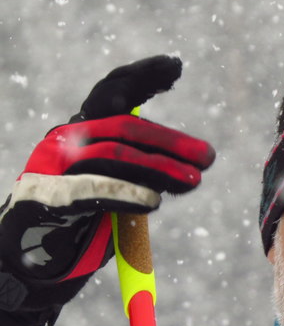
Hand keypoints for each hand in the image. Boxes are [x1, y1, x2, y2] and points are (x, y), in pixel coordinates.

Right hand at [0, 55, 214, 325]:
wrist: (33, 259)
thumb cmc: (82, 221)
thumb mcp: (116, 186)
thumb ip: (142, 169)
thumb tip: (190, 163)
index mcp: (84, 131)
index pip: (114, 92)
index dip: (145, 76)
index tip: (176, 66)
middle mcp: (68, 140)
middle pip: (124, 126)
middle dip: (170, 140)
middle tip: (208, 156)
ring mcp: (56, 168)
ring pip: (114, 155)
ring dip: (159, 167)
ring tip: (194, 181)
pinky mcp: (50, 200)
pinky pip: (92, 191)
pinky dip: (125, 194)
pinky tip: (152, 201)